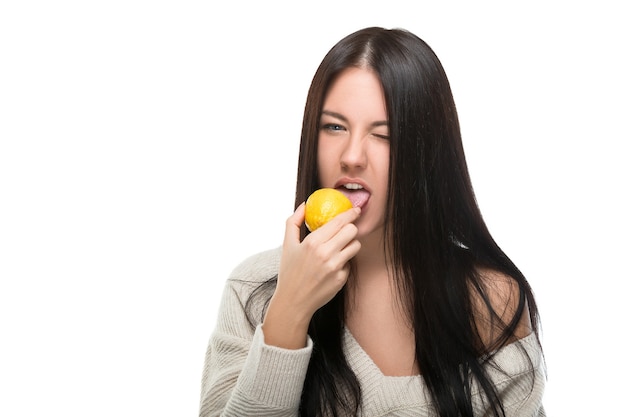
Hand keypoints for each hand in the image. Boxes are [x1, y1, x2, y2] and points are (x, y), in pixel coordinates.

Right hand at [262, 202, 360, 348]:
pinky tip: (332, 266)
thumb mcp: (287, 244)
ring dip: (350, 244)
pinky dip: (344, 262)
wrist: (293, 301)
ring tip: (339, 248)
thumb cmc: (289, 271)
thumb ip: (294, 221)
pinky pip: (350, 263)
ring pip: (355, 246)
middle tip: (346, 230)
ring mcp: (335, 267)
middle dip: (351, 228)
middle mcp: (326, 254)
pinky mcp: (341, 279)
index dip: (350, 213)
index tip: (355, 210)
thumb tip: (305, 204)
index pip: (339, 222)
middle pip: (352, 231)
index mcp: (313, 242)